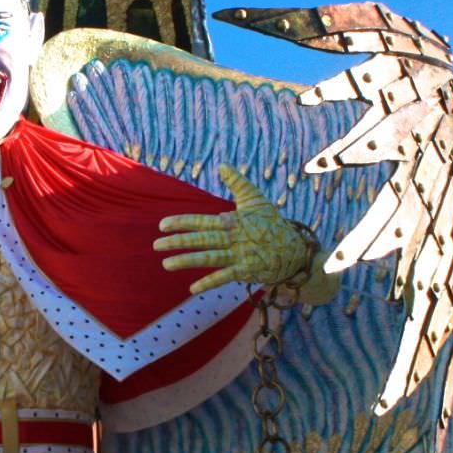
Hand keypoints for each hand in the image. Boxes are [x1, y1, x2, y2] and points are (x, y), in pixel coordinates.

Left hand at [155, 165, 336, 301]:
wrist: (296, 249)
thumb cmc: (273, 224)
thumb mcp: (256, 201)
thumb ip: (238, 183)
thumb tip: (222, 164)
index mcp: (233, 220)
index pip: (202, 220)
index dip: (182, 222)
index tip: (162, 225)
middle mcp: (234, 237)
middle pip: (202, 238)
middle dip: (178, 241)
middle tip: (156, 245)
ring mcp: (240, 254)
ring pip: (210, 257)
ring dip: (188, 261)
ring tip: (166, 264)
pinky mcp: (247, 270)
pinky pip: (225, 277)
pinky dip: (209, 282)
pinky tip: (192, 287)